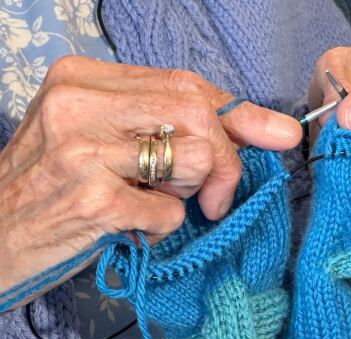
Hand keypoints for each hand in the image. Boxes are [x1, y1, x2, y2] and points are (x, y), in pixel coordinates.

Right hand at [0, 56, 301, 302]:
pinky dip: (161, 229)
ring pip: (194, 159)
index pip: (186, 85)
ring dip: (189, 195)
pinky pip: (169, 213)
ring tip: (149, 204)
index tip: (280, 134)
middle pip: (198, 115)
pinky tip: (129, 228)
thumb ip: (164, 125)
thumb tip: (260, 130)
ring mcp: (83, 152)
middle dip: (226, 161)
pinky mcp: (91, 201)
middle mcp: (79, 105)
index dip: (241, 113)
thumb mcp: (100, 140)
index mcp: (82, 79)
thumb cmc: (52, 190)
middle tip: (215, 197)